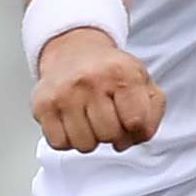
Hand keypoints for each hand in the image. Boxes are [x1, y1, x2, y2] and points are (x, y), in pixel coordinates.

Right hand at [32, 25, 164, 150]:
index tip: (131, 122)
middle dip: (113, 135)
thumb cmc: (110, 72)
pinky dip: (68, 140)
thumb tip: (139, 135)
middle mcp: (90, 80)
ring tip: (90, 119)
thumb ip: (153, 110)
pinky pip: (60, 143)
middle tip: (108, 119)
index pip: (136, 123)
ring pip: (84, 145)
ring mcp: (64, 93)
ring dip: (91, 139)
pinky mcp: (43, 105)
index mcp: (121, 72)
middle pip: (110, 136)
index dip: (137, 131)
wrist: (73, 51)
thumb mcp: (142, 81)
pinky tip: (73, 122)